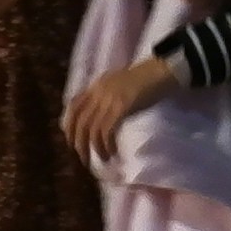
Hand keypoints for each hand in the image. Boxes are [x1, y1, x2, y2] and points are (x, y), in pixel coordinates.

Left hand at [61, 53, 180, 169]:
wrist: (161, 71)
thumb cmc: (144, 81)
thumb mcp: (118, 85)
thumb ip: (105, 97)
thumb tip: (97, 118)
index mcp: (96, 85)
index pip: (73, 107)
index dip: (69, 126)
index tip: (71, 141)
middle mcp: (98, 91)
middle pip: (80, 122)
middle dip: (79, 143)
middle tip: (84, 159)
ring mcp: (109, 99)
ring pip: (92, 129)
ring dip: (95, 148)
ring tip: (102, 159)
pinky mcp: (121, 106)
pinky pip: (107, 130)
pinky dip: (106, 144)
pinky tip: (112, 152)